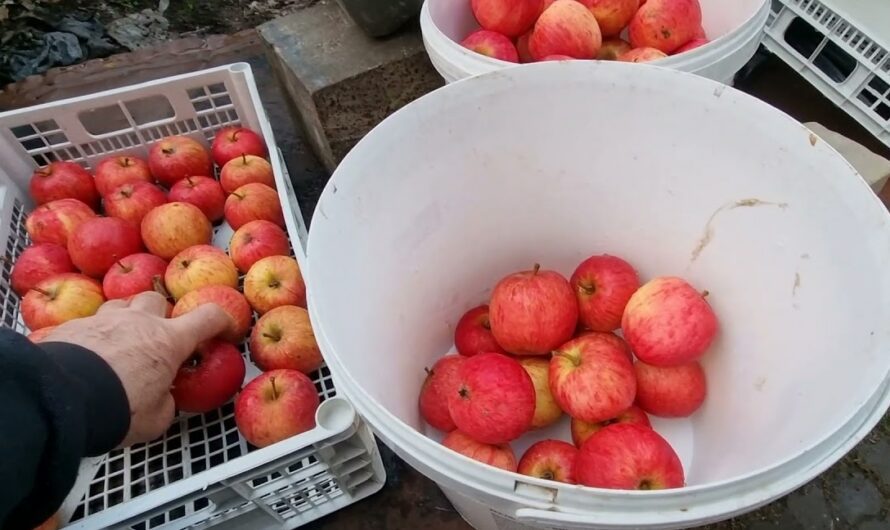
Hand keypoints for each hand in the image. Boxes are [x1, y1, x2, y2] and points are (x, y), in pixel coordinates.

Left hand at [43, 292, 229, 445]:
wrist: (63, 399)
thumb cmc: (119, 408)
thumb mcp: (156, 418)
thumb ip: (165, 403)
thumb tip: (163, 400)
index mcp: (167, 341)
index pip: (207, 317)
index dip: (220, 320)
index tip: (223, 328)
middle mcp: (137, 322)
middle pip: (155, 300)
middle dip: (159, 315)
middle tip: (156, 337)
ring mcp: (102, 321)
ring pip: (119, 305)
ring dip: (124, 319)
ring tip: (120, 342)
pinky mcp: (70, 327)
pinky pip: (86, 325)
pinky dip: (91, 337)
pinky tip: (86, 356)